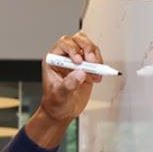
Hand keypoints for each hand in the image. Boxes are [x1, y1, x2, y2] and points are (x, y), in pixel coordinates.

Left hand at [24, 33, 105, 148]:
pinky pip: (96, 58)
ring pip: (88, 46)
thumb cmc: (55, 103)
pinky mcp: (86, 67)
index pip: (63, 44)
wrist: (62, 111)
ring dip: (95, 55)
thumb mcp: (59, 95)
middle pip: (78, 40)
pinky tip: (97, 77)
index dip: (72, 49)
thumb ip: (68, 85)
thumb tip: (80, 74)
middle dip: (87, 48)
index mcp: (53, 59)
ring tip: (96, 69)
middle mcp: (64, 57)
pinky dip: (100, 65)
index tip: (79, 62)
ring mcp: (76, 61)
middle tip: (91, 61)